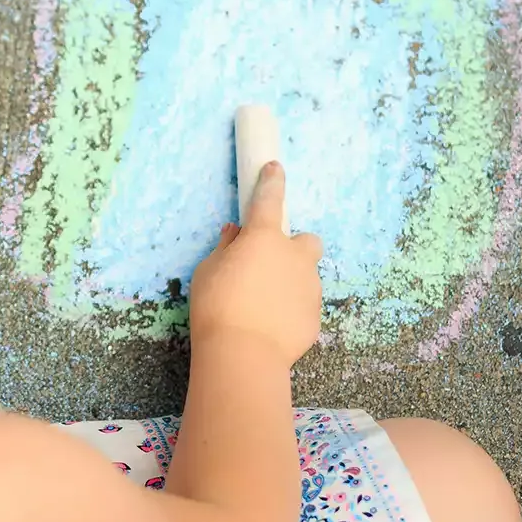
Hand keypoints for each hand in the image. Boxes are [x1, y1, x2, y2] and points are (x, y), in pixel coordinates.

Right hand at [188, 161, 323, 363]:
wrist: (244, 354)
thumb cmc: (217, 305)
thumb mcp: (207, 271)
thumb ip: (225, 249)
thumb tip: (235, 236)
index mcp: (264, 238)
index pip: (269, 200)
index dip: (271, 181)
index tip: (274, 167)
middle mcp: (294, 257)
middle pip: (307, 241)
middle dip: (294, 249)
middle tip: (270, 266)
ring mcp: (309, 287)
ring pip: (305, 276)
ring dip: (289, 282)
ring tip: (263, 307)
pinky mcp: (315, 316)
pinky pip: (303, 305)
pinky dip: (290, 310)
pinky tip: (270, 327)